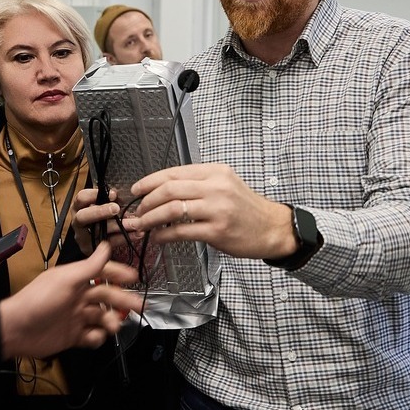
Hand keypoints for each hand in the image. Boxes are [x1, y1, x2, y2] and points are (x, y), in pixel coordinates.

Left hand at [0, 242, 143, 358]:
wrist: (16, 330)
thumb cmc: (38, 301)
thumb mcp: (66, 280)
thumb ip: (89, 266)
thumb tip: (105, 246)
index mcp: (75, 280)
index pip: (101, 273)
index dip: (118, 274)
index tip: (134, 278)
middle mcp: (77, 297)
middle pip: (106, 297)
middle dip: (123, 301)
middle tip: (138, 307)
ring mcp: (75, 317)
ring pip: (101, 318)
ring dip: (110, 321)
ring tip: (112, 326)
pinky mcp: (72, 336)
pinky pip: (91, 336)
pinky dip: (96, 338)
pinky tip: (93, 337)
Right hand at [72, 186, 146, 256]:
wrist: (92, 241)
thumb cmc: (98, 217)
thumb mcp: (100, 205)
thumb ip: (107, 199)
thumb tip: (119, 194)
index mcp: (78, 207)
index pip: (81, 198)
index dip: (94, 195)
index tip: (113, 194)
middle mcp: (78, 222)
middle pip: (83, 216)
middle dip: (100, 212)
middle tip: (116, 208)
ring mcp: (83, 237)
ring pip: (98, 232)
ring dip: (118, 227)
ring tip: (134, 223)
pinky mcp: (92, 249)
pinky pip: (109, 243)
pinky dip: (125, 238)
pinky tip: (137, 234)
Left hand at [122, 163, 295, 259]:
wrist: (273, 228)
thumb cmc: (247, 209)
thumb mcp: (226, 184)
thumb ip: (198, 184)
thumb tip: (164, 190)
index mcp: (214, 172)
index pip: (173, 172)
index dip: (149, 181)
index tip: (137, 190)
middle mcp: (215, 187)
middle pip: (169, 189)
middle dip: (147, 201)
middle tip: (138, 211)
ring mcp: (217, 209)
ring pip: (172, 209)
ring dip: (151, 218)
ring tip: (143, 225)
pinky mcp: (217, 230)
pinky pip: (182, 232)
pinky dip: (164, 235)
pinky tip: (158, 238)